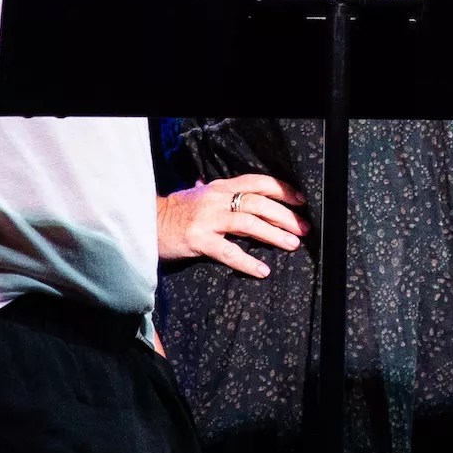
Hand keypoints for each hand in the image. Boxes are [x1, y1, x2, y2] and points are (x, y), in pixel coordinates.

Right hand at [157, 174, 307, 277]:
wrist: (148, 222)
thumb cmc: (178, 211)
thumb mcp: (203, 194)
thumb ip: (225, 194)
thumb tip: (247, 194)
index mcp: (221, 187)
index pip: (258, 182)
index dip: (282, 190)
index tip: (301, 201)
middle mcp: (217, 199)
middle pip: (259, 203)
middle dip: (285, 215)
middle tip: (304, 228)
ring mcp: (208, 219)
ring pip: (249, 223)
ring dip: (274, 234)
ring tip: (292, 244)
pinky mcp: (199, 240)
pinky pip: (228, 251)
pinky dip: (247, 261)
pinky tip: (262, 270)